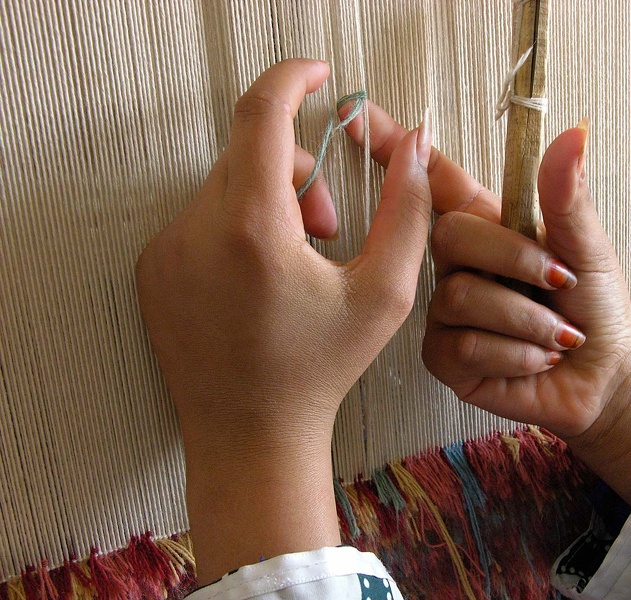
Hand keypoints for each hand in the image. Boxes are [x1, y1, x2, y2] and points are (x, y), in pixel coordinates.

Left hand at [135, 59, 432, 581]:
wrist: (250, 435)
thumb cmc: (319, 371)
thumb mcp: (385, 293)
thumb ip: (407, 210)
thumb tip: (413, 146)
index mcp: (253, 229)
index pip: (262, 113)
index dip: (294, 80)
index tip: (318, 76)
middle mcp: (196, 232)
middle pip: (249, 152)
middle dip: (296, 169)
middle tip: (327, 226)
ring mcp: (166, 251)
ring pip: (226, 184)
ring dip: (268, 200)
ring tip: (297, 258)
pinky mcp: (154, 269)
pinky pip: (202, 217)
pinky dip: (237, 226)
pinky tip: (260, 279)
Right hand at [345, 106, 630, 503]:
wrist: (601, 379)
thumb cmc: (595, 306)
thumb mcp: (588, 247)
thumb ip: (567, 198)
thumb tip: (573, 133)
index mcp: (488, 226)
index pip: (434, 180)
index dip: (396, 148)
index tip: (357, 113)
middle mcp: (457, 264)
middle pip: (449, 234)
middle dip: (514, 259)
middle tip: (559, 283)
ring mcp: (445, 311)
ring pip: (460, 297)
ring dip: (525, 319)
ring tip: (557, 334)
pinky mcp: (443, 357)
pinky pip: (462, 346)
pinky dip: (514, 355)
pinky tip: (534, 360)